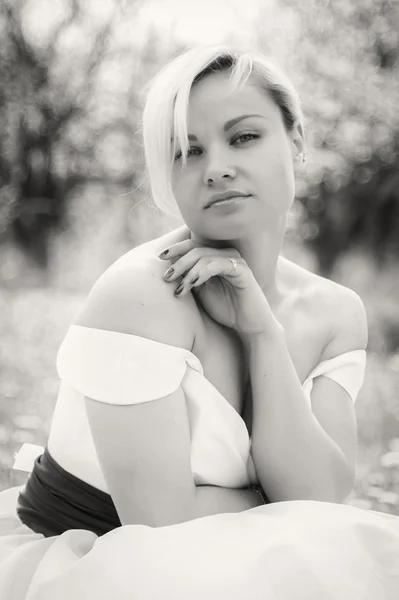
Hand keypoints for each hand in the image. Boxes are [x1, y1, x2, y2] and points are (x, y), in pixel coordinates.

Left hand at [159, 239, 281, 338]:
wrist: (248, 325)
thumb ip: (188, 278)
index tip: (160, 258)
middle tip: (166, 277)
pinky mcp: (242, 270)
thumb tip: (168, 270)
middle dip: (178, 263)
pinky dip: (203, 272)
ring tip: (179, 289)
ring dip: (188, 271)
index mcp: (215, 258)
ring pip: (204, 256)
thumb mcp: (201, 292)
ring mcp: (234, 260)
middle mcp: (225, 255)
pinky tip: (193, 283)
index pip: (192, 246)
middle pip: (195, 249)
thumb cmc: (226, 309)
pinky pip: (218, 264)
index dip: (176, 249)